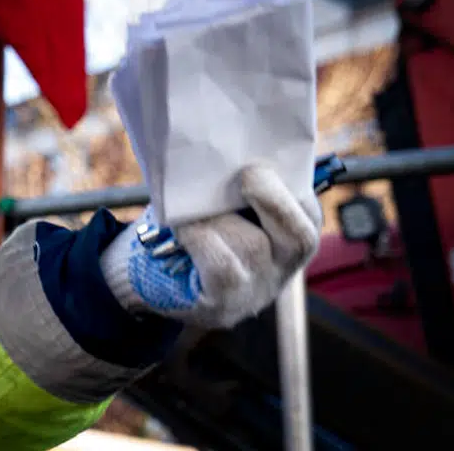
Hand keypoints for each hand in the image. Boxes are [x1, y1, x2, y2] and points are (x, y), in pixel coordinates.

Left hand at [99, 163, 322, 329]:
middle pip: (301, 237)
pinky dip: (200, 239)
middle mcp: (281, 269)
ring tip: (190, 206)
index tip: (267, 159)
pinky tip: (181, 228)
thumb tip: (226, 148)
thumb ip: (230, 186)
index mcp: (285, 240)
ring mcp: (256, 291)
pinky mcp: (224, 305)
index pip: (308, 215)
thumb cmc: (187, 230)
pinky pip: (222, 267)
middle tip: (248, 174)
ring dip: (218, 218)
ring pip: (252, 246)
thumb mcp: (215, 206)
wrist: (145, 275)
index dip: (294, 186)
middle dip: (274, 200)